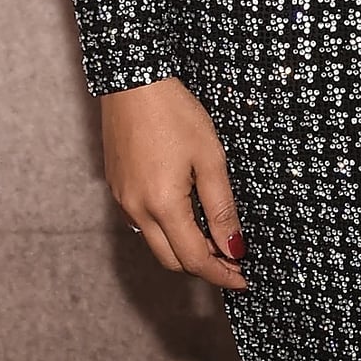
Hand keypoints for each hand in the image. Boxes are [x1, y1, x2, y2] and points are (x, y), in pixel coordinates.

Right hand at [101, 77, 247, 290]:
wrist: (133, 80)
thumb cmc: (174, 113)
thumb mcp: (210, 159)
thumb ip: (222, 207)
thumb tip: (234, 247)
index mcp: (162, 205)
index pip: (195, 259)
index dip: (222, 274)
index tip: (243, 279)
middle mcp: (136, 209)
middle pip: (172, 261)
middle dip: (204, 267)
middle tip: (233, 260)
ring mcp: (123, 200)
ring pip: (156, 244)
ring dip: (184, 249)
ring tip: (215, 237)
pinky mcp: (117, 188)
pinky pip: (143, 223)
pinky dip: (167, 230)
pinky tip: (187, 214)